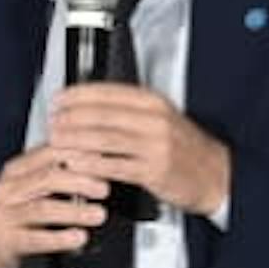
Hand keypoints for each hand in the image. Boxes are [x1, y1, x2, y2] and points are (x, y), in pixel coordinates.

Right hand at [0, 138, 117, 267]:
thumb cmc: (6, 220)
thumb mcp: (24, 191)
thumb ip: (51, 177)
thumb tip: (94, 165)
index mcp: (14, 171)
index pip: (49, 152)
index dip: (79, 155)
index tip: (104, 160)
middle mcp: (6, 189)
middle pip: (48, 177)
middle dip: (81, 181)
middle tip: (105, 189)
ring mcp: (2, 215)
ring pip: (43, 208)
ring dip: (75, 211)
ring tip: (99, 215)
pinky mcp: (2, 241)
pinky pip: (35, 238)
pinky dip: (60, 238)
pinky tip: (79, 237)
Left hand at [50, 80, 231, 220]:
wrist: (217, 175)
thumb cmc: (185, 149)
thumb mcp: (161, 119)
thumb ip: (129, 111)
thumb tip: (90, 105)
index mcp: (153, 102)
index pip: (107, 91)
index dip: (77, 94)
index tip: (58, 99)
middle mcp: (154, 119)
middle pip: (101, 114)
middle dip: (70, 118)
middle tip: (51, 122)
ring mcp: (154, 145)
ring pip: (104, 138)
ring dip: (74, 140)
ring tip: (56, 141)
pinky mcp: (153, 170)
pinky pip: (113, 165)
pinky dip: (90, 164)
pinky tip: (75, 164)